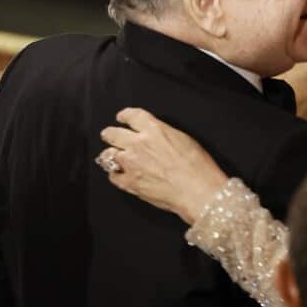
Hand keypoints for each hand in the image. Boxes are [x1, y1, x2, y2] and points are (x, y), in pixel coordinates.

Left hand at [98, 108, 228, 224]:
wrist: (197, 190)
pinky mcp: (129, 182)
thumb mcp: (184, 139)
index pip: (131, 116)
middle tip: (109, 135)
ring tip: (113, 156)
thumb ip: (164, 135)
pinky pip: (112, 175)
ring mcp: (131, 164)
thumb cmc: (198, 167)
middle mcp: (138, 144)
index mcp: (154, 130)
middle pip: (113, 134)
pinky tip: (120, 174)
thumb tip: (156, 136)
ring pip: (108, 154)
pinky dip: (115, 174)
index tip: (122, 117)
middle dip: (110, 134)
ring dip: (111, 154)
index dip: (124, 115)